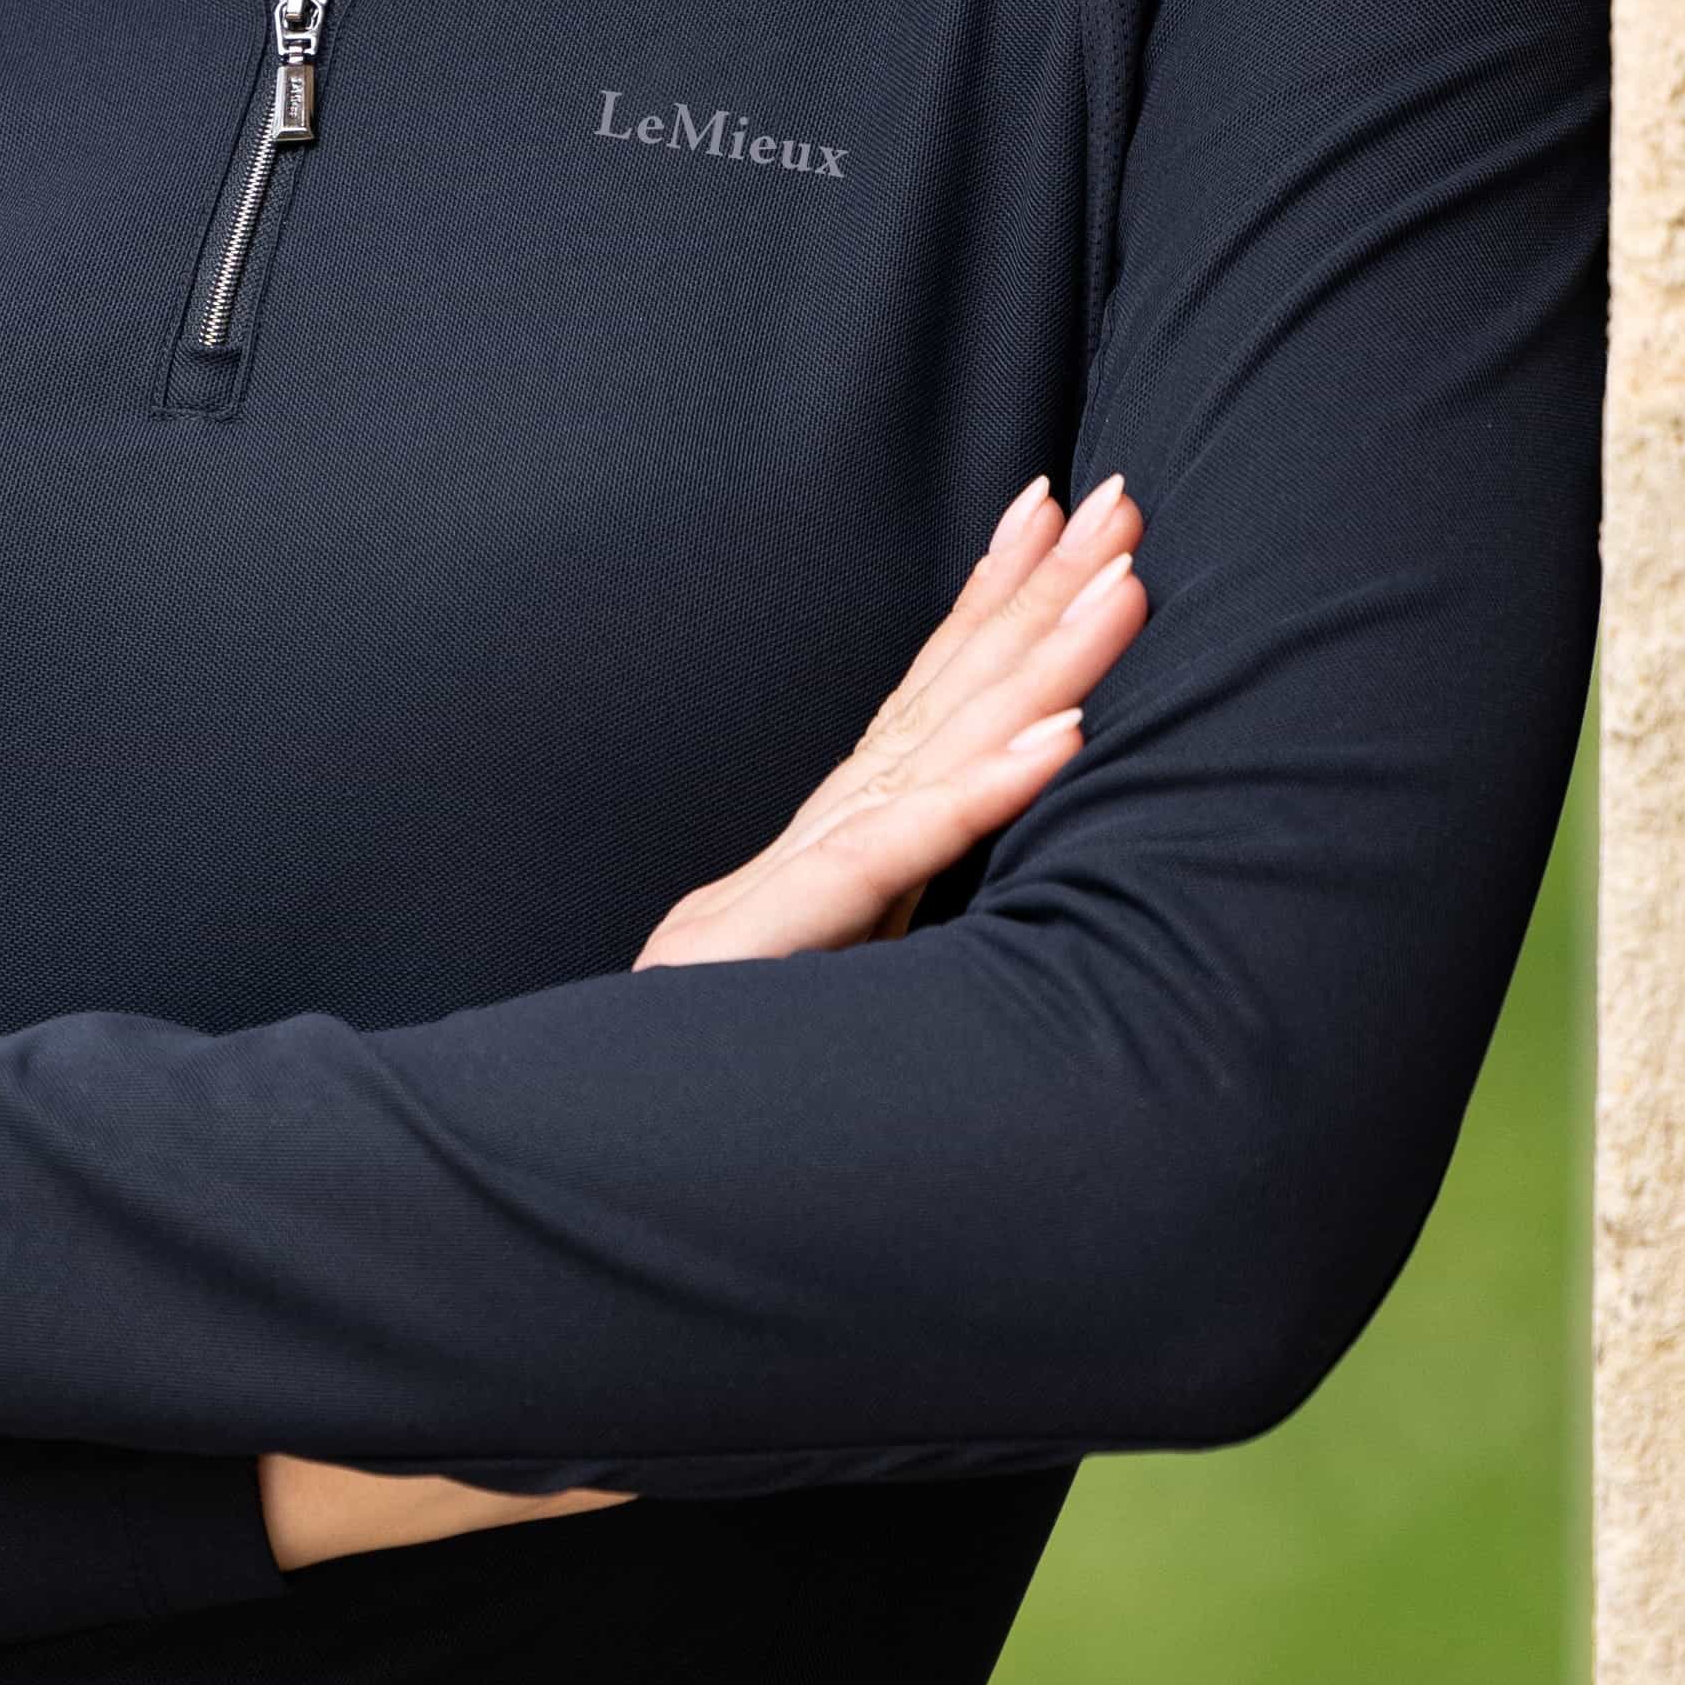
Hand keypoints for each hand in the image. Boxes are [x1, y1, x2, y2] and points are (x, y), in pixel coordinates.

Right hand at [251, 475, 1143, 1563]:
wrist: (556, 1189)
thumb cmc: (696, 1112)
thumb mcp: (813, 1010)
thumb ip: (873, 944)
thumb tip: (952, 915)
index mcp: (819, 864)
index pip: (917, 709)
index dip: (990, 608)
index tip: (1060, 512)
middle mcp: (806, 856)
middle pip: (935, 698)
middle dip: (1033, 590)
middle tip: (1128, 495)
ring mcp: (787, 893)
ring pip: (927, 753)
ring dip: (1035, 656)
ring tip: (1126, 578)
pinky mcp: (776, 948)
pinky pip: (896, 860)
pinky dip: (982, 792)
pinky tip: (1064, 736)